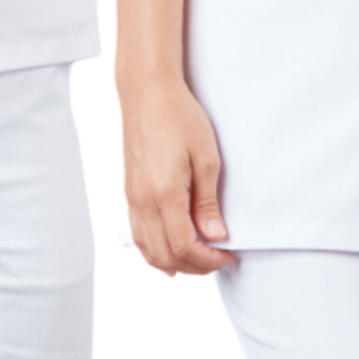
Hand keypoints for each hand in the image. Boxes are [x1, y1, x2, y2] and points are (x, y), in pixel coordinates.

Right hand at [120, 74, 235, 274]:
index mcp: (164, 194)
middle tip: (219, 257)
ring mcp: (133, 198)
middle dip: (195, 266)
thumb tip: (215, 236)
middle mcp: (143, 202)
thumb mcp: (206, 157)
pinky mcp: (130, 192)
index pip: (185, 247)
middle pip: (166, 256)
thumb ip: (208, 202)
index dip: (209, 260)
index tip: (228, 255)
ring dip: (175, 261)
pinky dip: (156, 250)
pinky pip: (139, 235)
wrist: (147, 92)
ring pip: (148, 251)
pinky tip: (172, 246)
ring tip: (200, 255)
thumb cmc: (178, 117)